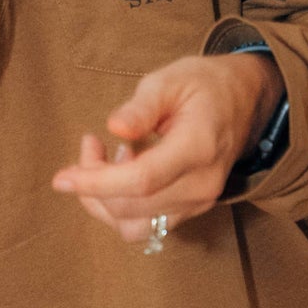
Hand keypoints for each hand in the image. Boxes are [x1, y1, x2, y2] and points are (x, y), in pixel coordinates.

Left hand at [50, 51, 282, 243]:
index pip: (142, 180)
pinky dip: (121, 206)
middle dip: (94, 183)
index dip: (97, 182)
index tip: (62, 178)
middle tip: (89, 144)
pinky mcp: (191, 209)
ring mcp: (199, 202)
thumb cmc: (203, 85)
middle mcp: (201, 185)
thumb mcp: (170, 80)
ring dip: (105, 202)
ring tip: (105, 160)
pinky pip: (147, 225)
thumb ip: (142, 106)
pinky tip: (123, 171)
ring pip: (135, 227)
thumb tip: (115, 127)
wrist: (244, 101)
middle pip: (132, 207)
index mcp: (198, 148)